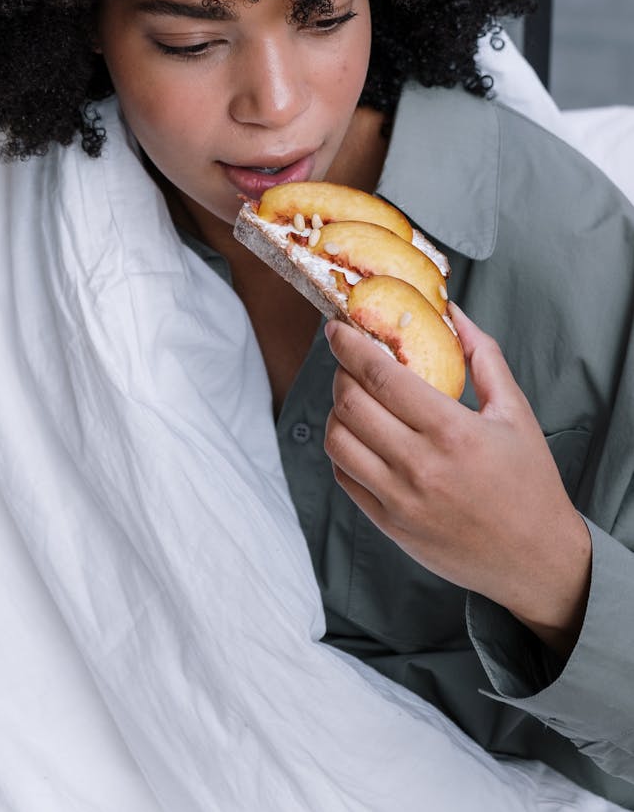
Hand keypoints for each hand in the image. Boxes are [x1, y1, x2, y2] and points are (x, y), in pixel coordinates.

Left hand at [324, 305, 591, 656]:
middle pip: (350, 404)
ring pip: (338, 440)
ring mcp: (399, 499)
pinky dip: (343, 450)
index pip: (380, 376)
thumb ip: (482, 356)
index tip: (337, 328)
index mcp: (452, 431)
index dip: (350, 345)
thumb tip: (453, 314)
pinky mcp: (389, 525)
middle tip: (349, 362)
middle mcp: (420, 466)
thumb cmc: (529, 483)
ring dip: (337, 411)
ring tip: (354, 399)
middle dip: (341, 373)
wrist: (538, 561)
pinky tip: (361, 438)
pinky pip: (344, 477)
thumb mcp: (515, 412)